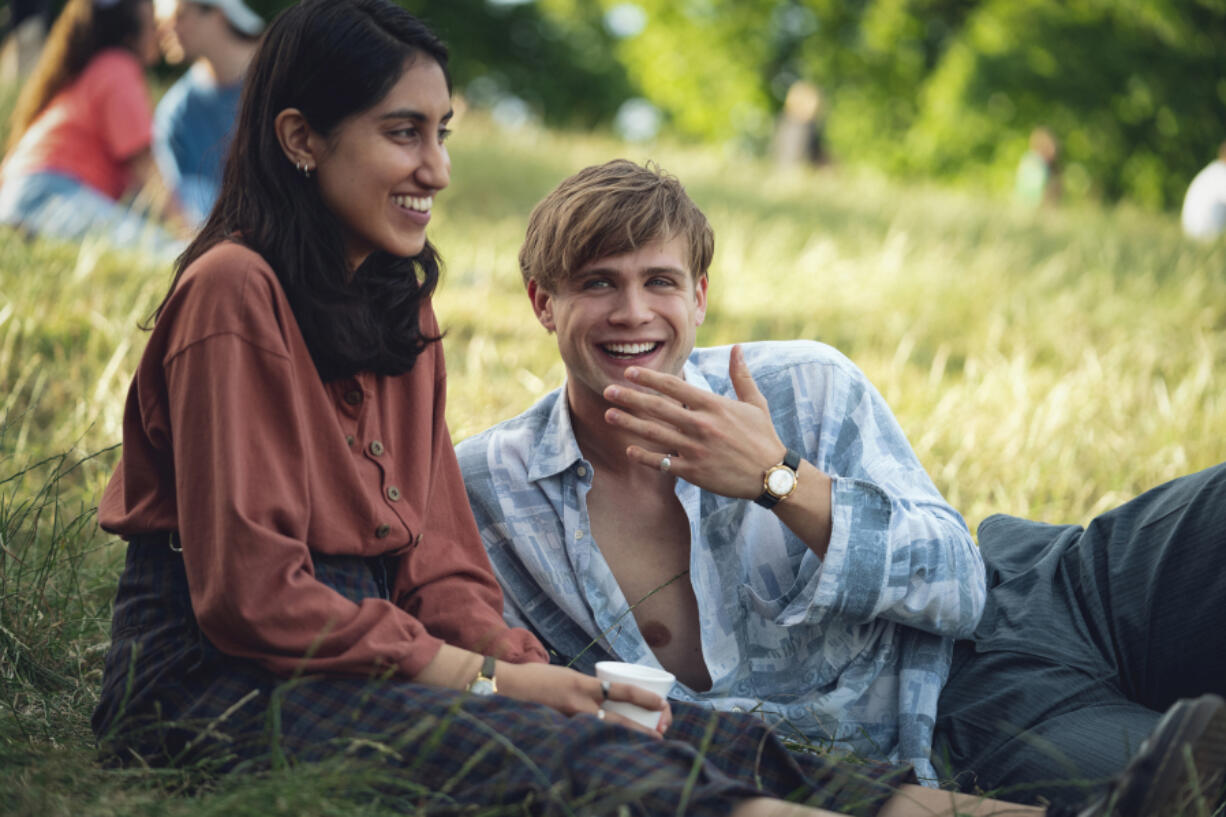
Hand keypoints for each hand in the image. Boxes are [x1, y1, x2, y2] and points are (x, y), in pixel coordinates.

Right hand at [496, 662, 671, 737]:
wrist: (504, 685)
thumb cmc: (534, 678)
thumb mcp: (566, 675)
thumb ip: (584, 687)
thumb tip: (599, 697)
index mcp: (583, 683)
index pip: (621, 690)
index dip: (643, 697)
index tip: (661, 702)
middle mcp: (579, 702)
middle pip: (619, 720)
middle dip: (642, 728)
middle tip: (661, 732)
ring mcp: (568, 719)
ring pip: (605, 733)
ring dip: (627, 739)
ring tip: (646, 745)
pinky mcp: (558, 728)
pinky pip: (584, 738)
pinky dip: (600, 744)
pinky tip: (611, 751)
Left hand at [603, 344, 784, 498]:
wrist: (771, 475)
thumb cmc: (763, 437)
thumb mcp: (754, 403)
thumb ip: (741, 375)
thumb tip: (738, 348)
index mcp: (713, 405)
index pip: (675, 386)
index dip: (650, 377)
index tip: (630, 372)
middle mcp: (701, 425)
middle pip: (658, 408)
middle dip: (630, 398)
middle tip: (608, 391)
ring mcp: (696, 449)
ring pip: (655, 434)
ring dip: (629, 424)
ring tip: (609, 415)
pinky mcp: (694, 471)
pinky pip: (663, 462)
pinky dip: (645, 456)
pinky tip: (629, 449)